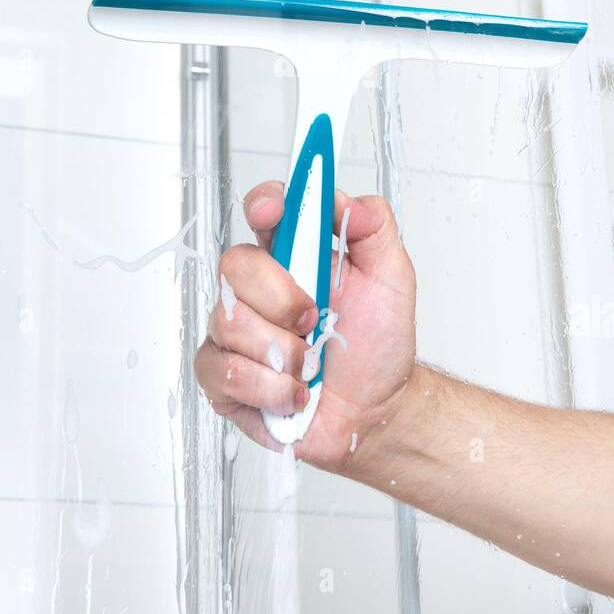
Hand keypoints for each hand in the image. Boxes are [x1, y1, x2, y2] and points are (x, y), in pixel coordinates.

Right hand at [194, 181, 416, 471]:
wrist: (375, 412)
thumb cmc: (376, 346)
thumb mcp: (391, 279)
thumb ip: (376, 229)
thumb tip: (351, 201)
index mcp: (293, 255)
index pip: (265, 211)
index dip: (263, 203)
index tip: (275, 210)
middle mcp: (256, 288)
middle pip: (235, 265)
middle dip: (282, 298)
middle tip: (316, 320)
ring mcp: (234, 332)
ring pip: (230, 322)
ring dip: (285, 353)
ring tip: (310, 366)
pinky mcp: (222, 377)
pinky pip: (225, 371)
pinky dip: (270, 387)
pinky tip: (293, 392)